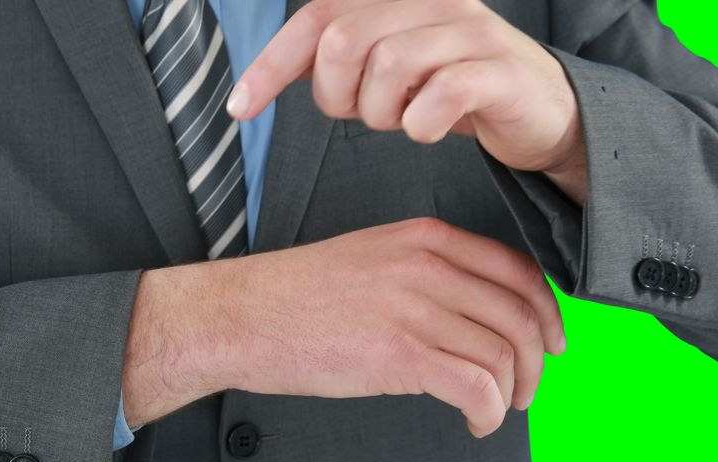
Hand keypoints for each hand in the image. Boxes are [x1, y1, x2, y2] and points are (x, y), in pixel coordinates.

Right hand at [122, 217, 565, 437]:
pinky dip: (488, 413)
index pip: (518, 271)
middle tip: (524, 389)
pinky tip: (474, 422)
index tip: (549, 342)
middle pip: (522, 315)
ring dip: (512, 392)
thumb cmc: (293, 297)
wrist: (240, 314)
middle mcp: (429, 266)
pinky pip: (478, 387)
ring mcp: (416, 307)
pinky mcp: (401, 353)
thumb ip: (423, 274)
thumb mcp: (369, 259)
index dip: (546, 313)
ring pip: (506, 354)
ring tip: (495, 410)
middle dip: (536, 362)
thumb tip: (469, 317)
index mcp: (424, 238)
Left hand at [225, 0, 587, 199]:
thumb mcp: (384, 69)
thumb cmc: (451, 91)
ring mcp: (471, 31)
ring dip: (382, 113)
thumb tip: (259, 78)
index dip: (270, 65)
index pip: (316, 18)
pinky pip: (441, 94)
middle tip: (366, 113)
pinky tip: (429, 130)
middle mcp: (432, 2)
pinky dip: (422, 126)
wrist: (540, 112)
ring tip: (403, 120)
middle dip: (339, 95)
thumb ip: (331, 62)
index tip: (240, 108)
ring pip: (389, 66)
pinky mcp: (501, 70)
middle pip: (343, 41)